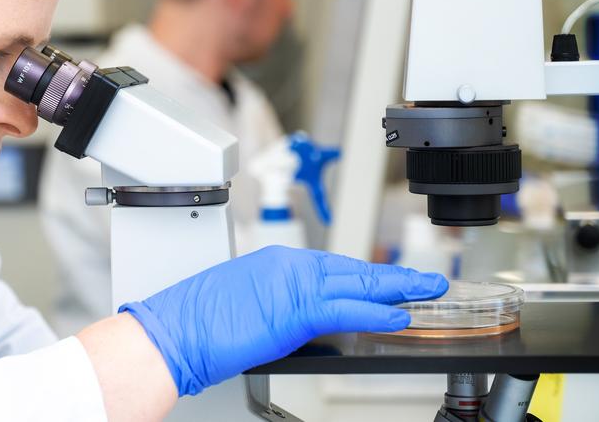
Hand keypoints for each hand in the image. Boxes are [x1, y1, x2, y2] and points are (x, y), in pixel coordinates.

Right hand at [119, 245, 447, 395]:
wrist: (171, 333)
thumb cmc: (196, 324)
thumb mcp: (245, 305)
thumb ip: (280, 306)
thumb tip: (304, 321)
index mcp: (277, 265)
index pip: (335, 269)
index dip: (367, 277)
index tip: (390, 281)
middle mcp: (289, 267)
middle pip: (353, 271)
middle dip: (392, 277)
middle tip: (424, 280)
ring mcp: (292, 286)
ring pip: (357, 285)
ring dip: (396, 289)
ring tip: (427, 291)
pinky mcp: (294, 311)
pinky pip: (345, 310)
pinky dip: (375, 313)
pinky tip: (398, 316)